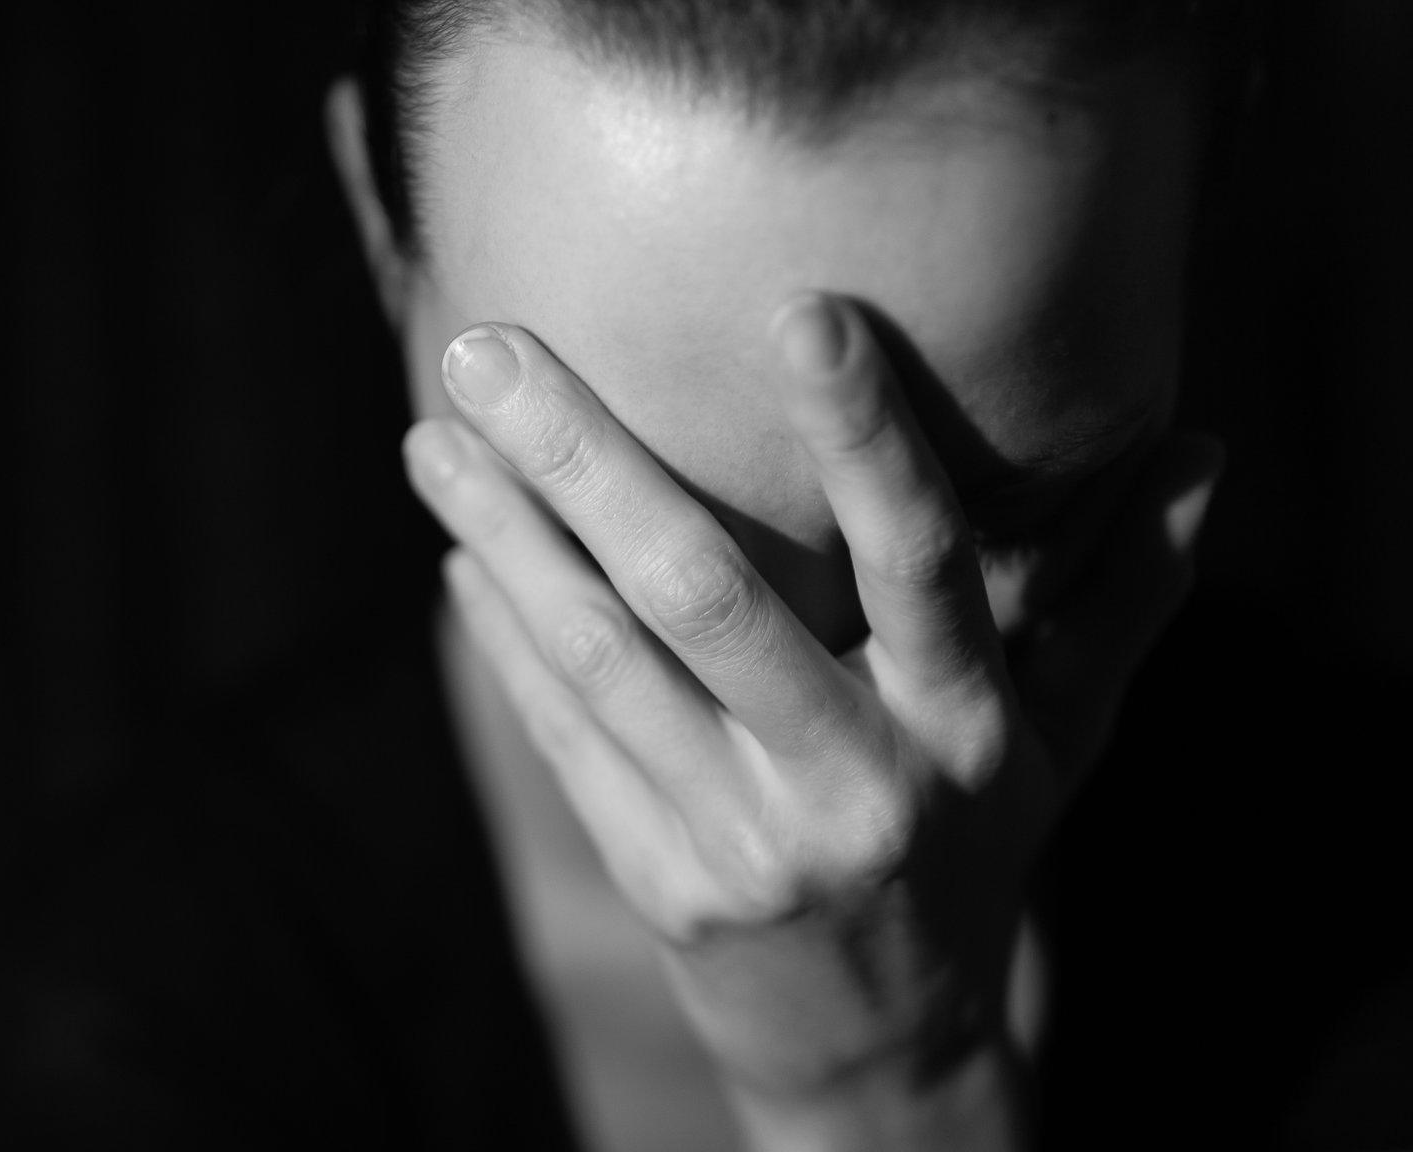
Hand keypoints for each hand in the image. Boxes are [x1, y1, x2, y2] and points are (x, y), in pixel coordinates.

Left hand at [400, 295, 1220, 1146]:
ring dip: (504, 534)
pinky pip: (565, 736)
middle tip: (483, 344)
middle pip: (702, 595)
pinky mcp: (658, 880)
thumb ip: (1128, 595)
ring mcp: (743, 839)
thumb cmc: (975, 847)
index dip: (865, 436)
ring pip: (600, 658)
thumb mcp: (1069, 738)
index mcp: (965, 727)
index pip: (920, 560)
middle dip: (582, 460)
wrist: (880, 1042)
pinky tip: (459, 547)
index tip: (798, 308)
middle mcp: (853, 780)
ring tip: (429, 432)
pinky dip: (506, 635)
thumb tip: (1206, 449)